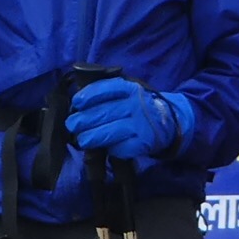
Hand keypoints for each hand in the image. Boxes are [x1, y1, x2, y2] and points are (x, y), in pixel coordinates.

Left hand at [66, 76, 190, 163]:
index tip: (76, 103)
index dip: (88, 96)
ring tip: (81, 140)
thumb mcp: (128, 94)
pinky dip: (109, 149)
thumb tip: (77, 105)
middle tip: (71, 125)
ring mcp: (139, 125)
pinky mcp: (142, 143)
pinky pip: (120, 147)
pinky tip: (105, 148)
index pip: (105, 89)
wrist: (168, 123)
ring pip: (109, 132)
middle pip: (103, 112)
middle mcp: (135, 105)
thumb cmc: (138, 108)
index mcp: (129, 89)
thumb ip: (107, 96)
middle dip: (83, 120)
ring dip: (91, 137)